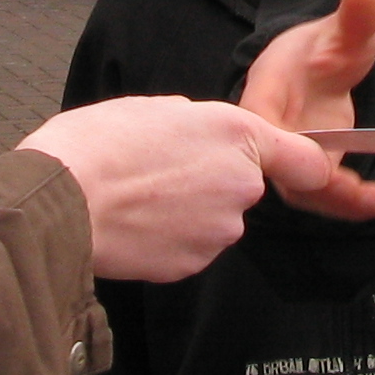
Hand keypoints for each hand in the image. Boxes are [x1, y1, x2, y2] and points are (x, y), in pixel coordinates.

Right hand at [18, 94, 374, 282]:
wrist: (63, 201)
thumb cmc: (97, 145)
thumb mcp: (152, 110)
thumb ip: (195, 127)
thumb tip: (200, 144)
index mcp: (235, 134)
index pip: (303, 158)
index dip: (304, 166)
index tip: (311, 173)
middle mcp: (240, 184)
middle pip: (240, 188)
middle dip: (209, 183)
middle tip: (156, 171)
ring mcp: (220, 231)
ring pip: (213, 220)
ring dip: (185, 212)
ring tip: (136, 196)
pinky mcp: (194, 264)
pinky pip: (188, 248)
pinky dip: (166, 239)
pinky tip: (133, 224)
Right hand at [239, 0, 374, 219]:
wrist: (315, 69)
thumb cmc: (320, 48)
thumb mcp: (342, 31)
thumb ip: (355, 18)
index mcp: (264, 92)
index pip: (259, 122)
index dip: (282, 143)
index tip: (320, 157)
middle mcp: (269, 131)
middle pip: (278, 166)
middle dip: (316, 184)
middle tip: (358, 191)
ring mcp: (286, 156)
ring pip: (300, 189)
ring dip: (336, 200)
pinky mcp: (304, 172)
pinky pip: (318, 194)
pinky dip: (345, 203)